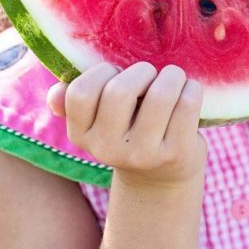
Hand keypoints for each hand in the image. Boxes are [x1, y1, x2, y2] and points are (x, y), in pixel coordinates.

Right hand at [46, 62, 207, 188]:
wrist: (161, 177)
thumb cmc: (130, 132)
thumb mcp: (99, 123)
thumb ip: (75, 103)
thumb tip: (55, 94)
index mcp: (82, 135)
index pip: (80, 93)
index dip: (102, 72)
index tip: (117, 73)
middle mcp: (108, 149)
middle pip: (120, 91)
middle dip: (142, 71)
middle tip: (152, 75)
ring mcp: (144, 154)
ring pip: (160, 95)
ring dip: (172, 76)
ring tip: (174, 78)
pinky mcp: (176, 153)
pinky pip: (187, 105)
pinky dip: (192, 89)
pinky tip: (190, 91)